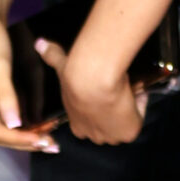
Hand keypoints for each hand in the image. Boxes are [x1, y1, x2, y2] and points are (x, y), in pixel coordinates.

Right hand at [0, 4, 55, 152]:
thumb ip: (6, 95)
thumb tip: (13, 124)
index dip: (17, 139)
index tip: (40, 140)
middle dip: (24, 142)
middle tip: (51, 145)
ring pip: (4, 129)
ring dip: (25, 137)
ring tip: (49, 141)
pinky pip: (8, 119)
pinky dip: (24, 126)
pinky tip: (40, 128)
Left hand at [41, 32, 144, 146]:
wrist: (93, 80)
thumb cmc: (75, 76)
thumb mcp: (62, 66)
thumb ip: (52, 56)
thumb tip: (39, 44)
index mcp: (77, 127)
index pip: (89, 122)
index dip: (97, 107)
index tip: (104, 90)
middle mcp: (95, 136)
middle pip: (108, 126)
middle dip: (113, 110)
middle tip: (117, 88)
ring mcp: (112, 137)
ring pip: (123, 122)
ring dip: (127, 108)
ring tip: (128, 87)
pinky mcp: (129, 133)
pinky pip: (138, 117)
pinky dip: (140, 103)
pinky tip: (137, 90)